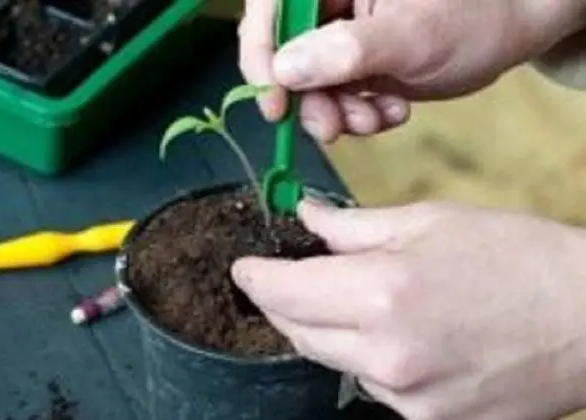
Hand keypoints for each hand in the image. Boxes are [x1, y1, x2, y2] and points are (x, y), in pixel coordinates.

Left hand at [232, 198, 585, 419]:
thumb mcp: (428, 221)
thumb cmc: (513, 255)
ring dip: (330, 330)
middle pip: (298, 331)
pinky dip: (368, 358)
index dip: (256, 279)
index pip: (285, 293)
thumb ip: (353, 225)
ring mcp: (406, 399)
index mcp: (381, 294)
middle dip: (284, 303)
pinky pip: (373, 386)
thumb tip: (306, 217)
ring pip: (333, 360)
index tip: (245, 270)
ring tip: (363, 301)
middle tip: (288, 279)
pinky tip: (401, 335)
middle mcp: (385, 355)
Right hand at [239, 0, 585, 141]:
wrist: (508, 35)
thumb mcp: (412, 36)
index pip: (270, 7)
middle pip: (283, 51)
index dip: (260, 53)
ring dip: (336, 113)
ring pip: (308, 82)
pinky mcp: (351, 62)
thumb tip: (283, 71)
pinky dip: (356, 116)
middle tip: (331, 128)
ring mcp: (338, 33)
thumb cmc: (473, 19)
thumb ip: (346, 51)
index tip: (273, 103)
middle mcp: (329, 1)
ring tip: (375, 120)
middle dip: (309, 98)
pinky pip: (334, 96)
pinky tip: (391, 113)